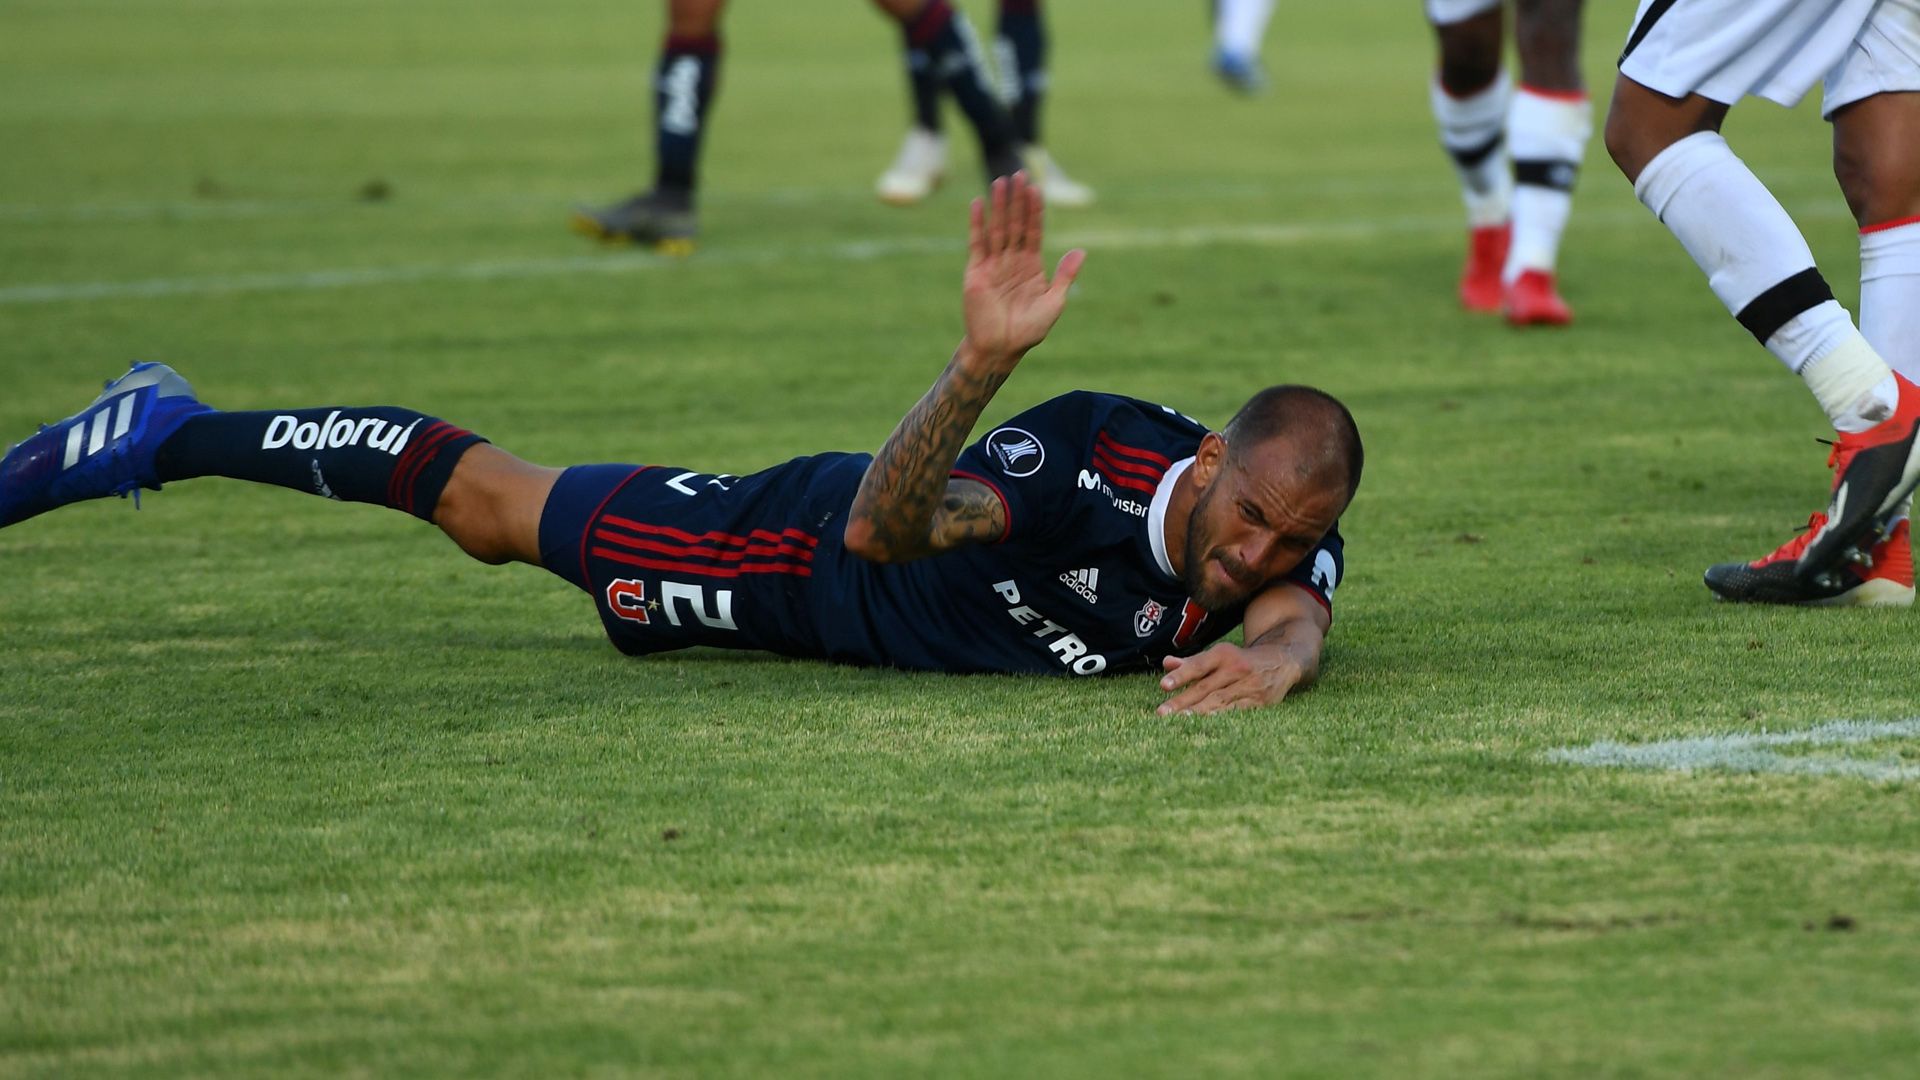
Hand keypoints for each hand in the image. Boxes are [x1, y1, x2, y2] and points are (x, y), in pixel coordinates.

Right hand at [960, 171, 1085, 367]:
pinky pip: (977, 243)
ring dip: (999, 206)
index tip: (1037, 189)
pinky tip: (978, 203)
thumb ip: (1065, 276)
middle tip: (1019, 174)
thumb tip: (1081, 251)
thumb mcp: (1055, 302)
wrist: (1000, 348)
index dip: (1036, 210)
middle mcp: (1012, 261)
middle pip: (1015, 224)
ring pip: (998, 228)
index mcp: (1031, 266)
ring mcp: (993, 264)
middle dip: (1018, 200)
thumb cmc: (1029, 330)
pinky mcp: (976, 271)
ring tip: (1001, 181)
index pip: (1034, 231)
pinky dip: (977, 223)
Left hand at [1155, 644, 1304, 715]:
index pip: (1199, 665)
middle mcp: (1236, 669)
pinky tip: (1207, 726)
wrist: (1282, 660)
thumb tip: (1166, 663)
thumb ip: (1192, 662)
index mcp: (1223, 654)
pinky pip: (1237, 713)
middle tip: (1161, 713)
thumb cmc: (1241, 660)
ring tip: (1179, 721)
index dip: (1181, 675)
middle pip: (1205, 687)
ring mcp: (1249, 686)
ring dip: (1198, 713)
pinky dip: (1222, 719)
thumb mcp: (1219, 655)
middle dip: (1182, 701)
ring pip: (1219, 701)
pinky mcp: (1260, 702)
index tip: (1163, 686)